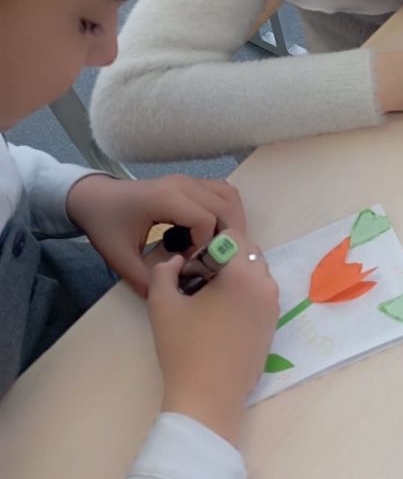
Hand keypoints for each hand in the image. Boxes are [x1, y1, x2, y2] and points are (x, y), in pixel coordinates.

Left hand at [67, 174, 245, 296]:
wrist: (93, 198)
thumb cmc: (105, 224)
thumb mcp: (119, 258)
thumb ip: (145, 280)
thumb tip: (172, 297)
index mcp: (165, 199)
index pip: (205, 221)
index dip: (205, 247)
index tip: (190, 264)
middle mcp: (182, 184)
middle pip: (225, 207)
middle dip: (226, 237)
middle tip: (213, 260)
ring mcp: (188, 180)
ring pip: (229, 196)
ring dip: (232, 222)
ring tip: (219, 246)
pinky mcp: (191, 182)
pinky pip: (222, 192)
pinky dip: (227, 211)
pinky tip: (215, 232)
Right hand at [149, 231, 278, 445]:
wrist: (208, 397)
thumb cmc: (183, 349)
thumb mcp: (161, 303)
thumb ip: (164, 270)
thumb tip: (178, 259)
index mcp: (242, 275)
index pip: (233, 236)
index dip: (209, 245)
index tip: (192, 267)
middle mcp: (265, 286)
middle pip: (249, 252)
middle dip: (225, 258)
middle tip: (199, 281)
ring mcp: (273, 307)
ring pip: (257, 273)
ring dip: (237, 275)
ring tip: (210, 299)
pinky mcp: (274, 325)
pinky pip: (262, 294)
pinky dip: (246, 294)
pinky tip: (222, 316)